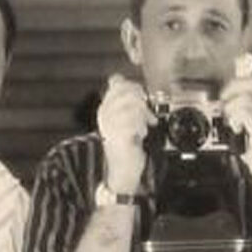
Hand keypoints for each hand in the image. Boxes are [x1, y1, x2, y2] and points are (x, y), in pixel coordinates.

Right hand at [97, 74, 154, 194]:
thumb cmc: (125, 144)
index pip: (117, 82)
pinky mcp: (118, 135)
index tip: (141, 97)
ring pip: (134, 106)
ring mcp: (110, 124)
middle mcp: (105, 113)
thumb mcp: (125, 118)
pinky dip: (142, 127)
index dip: (133, 86)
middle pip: (128, 91)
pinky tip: (139, 135)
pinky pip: (135, 121)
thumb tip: (133, 86)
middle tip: (146, 114)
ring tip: (141, 127)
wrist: (122, 169)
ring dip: (143, 116)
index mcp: (105, 107)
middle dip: (142, 101)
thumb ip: (128, 102)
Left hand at [220, 75, 251, 185]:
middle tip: (224, 98)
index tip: (228, 91)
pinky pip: (246, 111)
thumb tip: (227, 106)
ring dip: (233, 106)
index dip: (242, 82)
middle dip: (236, 87)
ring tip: (231, 118)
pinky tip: (236, 127)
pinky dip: (236, 117)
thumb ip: (245, 115)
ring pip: (248, 97)